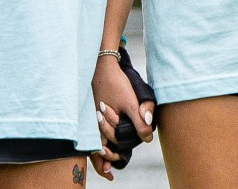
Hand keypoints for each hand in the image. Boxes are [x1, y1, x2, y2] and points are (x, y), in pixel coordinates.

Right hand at [91, 48, 155, 173]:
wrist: (103, 65)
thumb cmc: (116, 84)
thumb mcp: (130, 103)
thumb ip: (138, 122)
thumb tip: (148, 139)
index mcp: (100, 125)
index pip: (100, 151)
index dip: (106, 163)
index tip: (112, 171)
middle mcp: (91, 124)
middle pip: (94, 148)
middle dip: (102, 159)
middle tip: (109, 170)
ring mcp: (90, 117)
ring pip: (92, 139)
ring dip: (100, 150)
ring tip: (106, 160)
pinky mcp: (91, 110)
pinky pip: (92, 129)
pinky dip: (98, 137)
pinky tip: (103, 139)